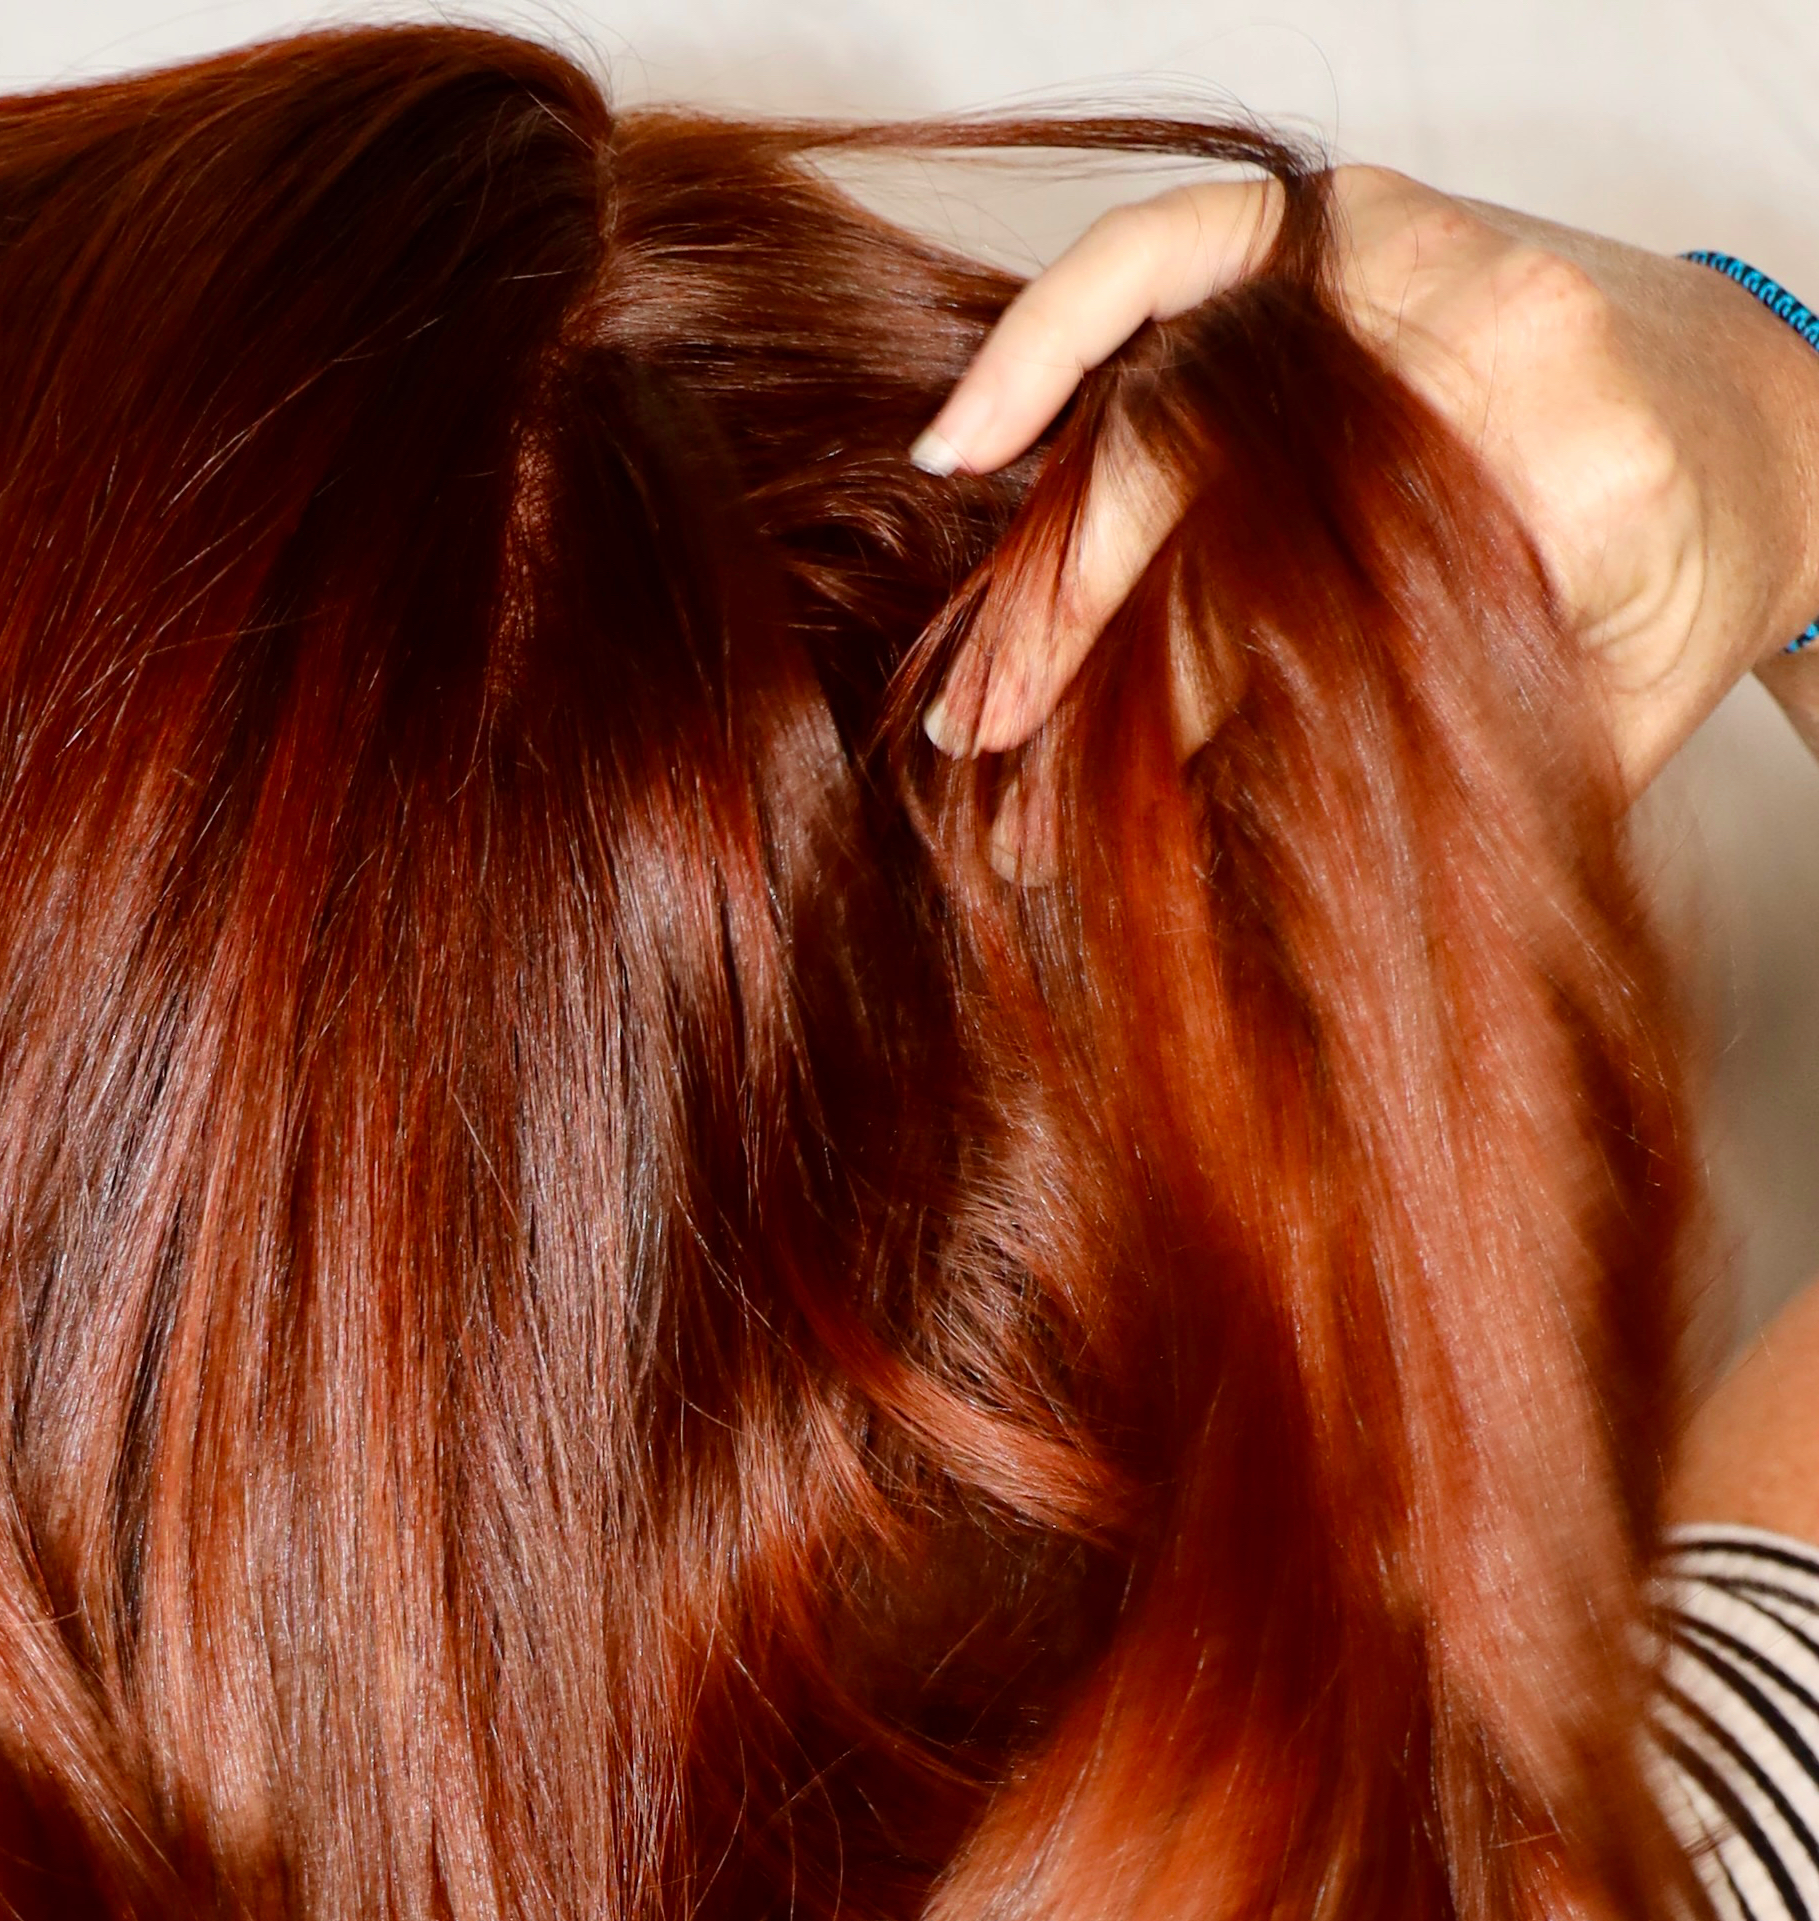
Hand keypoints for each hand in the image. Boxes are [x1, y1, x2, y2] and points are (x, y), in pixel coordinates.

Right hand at [911, 168, 1818, 795]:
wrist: (1771, 422)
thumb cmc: (1686, 581)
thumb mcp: (1602, 734)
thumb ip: (1450, 797)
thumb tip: (1239, 911)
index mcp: (1579, 475)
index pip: (1302, 602)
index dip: (1152, 718)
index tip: (1056, 834)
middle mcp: (1497, 336)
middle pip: (1211, 489)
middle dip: (1067, 636)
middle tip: (981, 755)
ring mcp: (1424, 255)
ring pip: (1165, 395)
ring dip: (1048, 544)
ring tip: (980, 693)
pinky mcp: (1360, 217)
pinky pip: (1177, 245)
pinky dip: (1060, 329)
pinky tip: (973, 435)